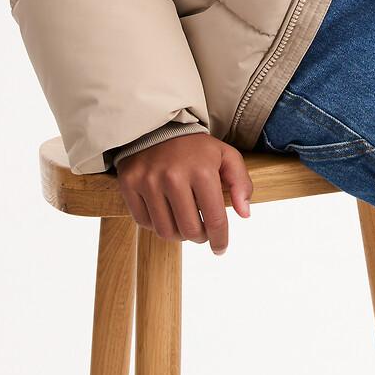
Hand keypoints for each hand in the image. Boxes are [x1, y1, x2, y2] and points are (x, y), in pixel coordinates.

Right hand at [115, 133, 252, 255]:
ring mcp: (149, 181)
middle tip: (203, 233)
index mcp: (203, 170)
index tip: (221, 248)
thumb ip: (241, 182)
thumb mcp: (226, 156)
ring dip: (178, 235)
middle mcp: (174, 176)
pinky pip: (144, 222)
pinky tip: (166, 213)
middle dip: (200, 237)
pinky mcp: (129, 184)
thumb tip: (245, 214)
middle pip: (189, 231)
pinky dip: (157, 224)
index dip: (220, 239)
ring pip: (165, 231)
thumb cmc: (197, 147)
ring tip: (185, 224)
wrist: (159, 126)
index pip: (215, 219)